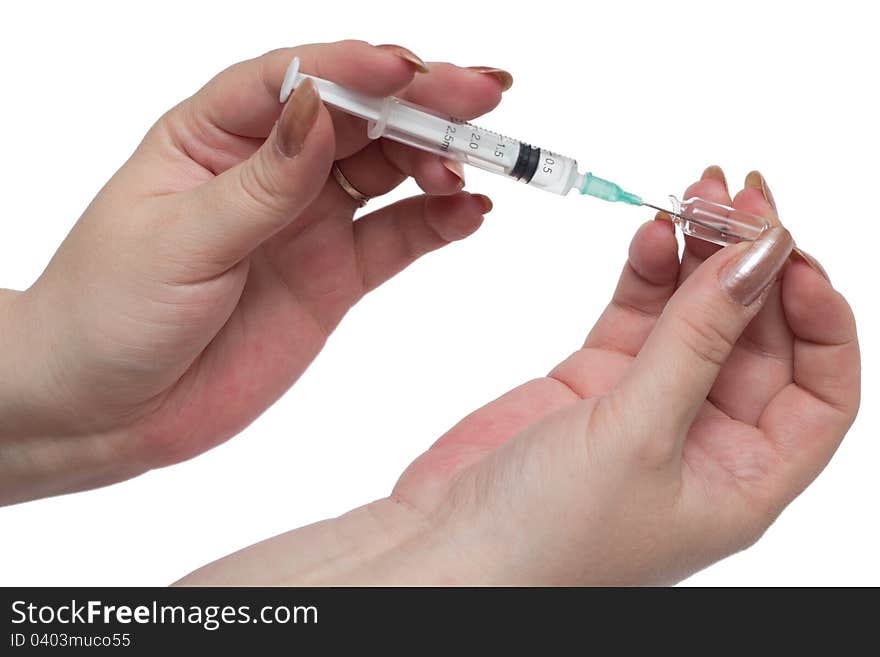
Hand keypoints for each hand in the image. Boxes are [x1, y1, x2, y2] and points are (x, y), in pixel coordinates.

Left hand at [0, 41, 506, 503]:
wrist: (109, 409)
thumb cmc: (109, 312)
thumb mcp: (179, 240)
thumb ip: (261, 182)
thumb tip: (319, 105)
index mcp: (215, 135)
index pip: (295, 80)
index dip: (356, 70)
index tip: (410, 73)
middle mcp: (271, 168)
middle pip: (359, 118)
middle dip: (422, 105)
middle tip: (482, 97)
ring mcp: (308, 222)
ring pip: (388, 172)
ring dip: (438, 160)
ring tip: (478, 165)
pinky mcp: (335, 276)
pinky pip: (397, 239)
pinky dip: (438, 223)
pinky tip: (469, 212)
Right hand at [179, 168, 858, 584]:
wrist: (445, 548)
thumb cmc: (548, 537)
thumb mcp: (640, 435)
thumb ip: (700, 338)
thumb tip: (760, 257)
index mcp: (744, 478)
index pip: (821, 388)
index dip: (820, 318)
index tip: (789, 255)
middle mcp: (704, 439)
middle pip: (757, 335)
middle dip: (750, 263)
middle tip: (737, 198)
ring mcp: (646, 405)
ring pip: (695, 314)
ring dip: (699, 254)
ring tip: (693, 196)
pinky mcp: (593, 380)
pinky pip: (638, 314)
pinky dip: (646, 271)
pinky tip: (651, 232)